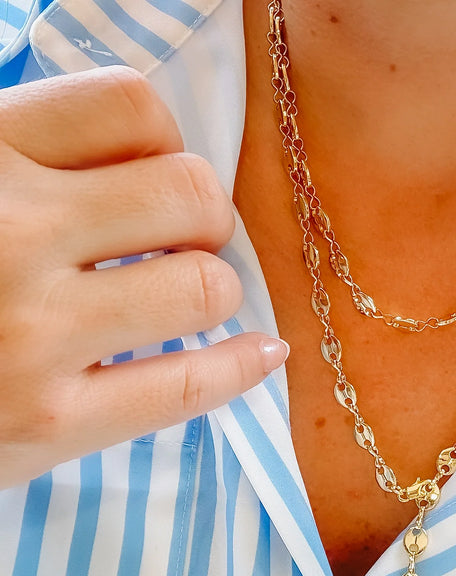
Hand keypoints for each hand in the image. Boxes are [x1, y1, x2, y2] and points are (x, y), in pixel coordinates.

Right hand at [0, 66, 287, 488]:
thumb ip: (34, 163)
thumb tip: (155, 158)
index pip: (129, 106)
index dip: (165, 143)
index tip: (157, 177)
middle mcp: (6, 231)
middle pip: (187, 191)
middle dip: (206, 218)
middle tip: (189, 243)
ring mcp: (29, 331)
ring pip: (203, 285)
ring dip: (217, 290)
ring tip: (193, 300)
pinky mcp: (46, 421)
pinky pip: (189, 385)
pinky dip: (242, 367)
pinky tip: (262, 356)